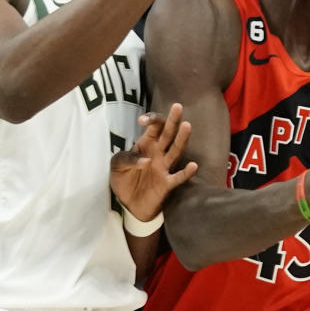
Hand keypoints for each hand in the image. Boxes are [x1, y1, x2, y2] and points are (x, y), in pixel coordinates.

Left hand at [110, 103, 197, 221]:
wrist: (128, 204)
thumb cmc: (123, 179)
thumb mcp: (116, 165)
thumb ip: (126, 159)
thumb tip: (145, 160)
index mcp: (147, 144)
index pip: (154, 127)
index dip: (151, 120)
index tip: (142, 121)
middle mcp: (159, 153)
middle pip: (168, 134)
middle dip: (172, 120)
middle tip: (177, 106)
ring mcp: (164, 167)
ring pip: (176, 150)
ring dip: (181, 139)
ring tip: (187, 126)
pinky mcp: (167, 183)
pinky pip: (178, 177)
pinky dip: (186, 172)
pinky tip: (193, 165)